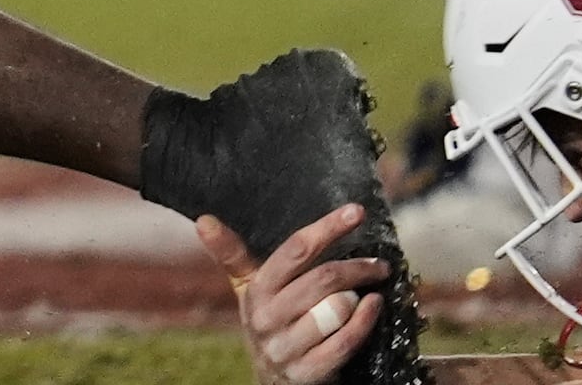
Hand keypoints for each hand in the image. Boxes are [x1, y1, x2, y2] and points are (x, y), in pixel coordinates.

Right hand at [197, 206, 387, 384]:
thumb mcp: (250, 289)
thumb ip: (233, 254)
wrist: (273, 379)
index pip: (295, 250)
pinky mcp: (307, 372)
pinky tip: (373, 307)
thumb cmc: (271, 321)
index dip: (327, 228)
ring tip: (372, 289)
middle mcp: (267, 318)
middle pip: (322, 280)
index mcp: (255, 290)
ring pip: (335, 311)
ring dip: (360, 296)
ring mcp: (286, 347)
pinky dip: (364, 322)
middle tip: (379, 263)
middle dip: (357, 267)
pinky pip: (344, 342)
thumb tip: (203, 220)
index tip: (356, 212)